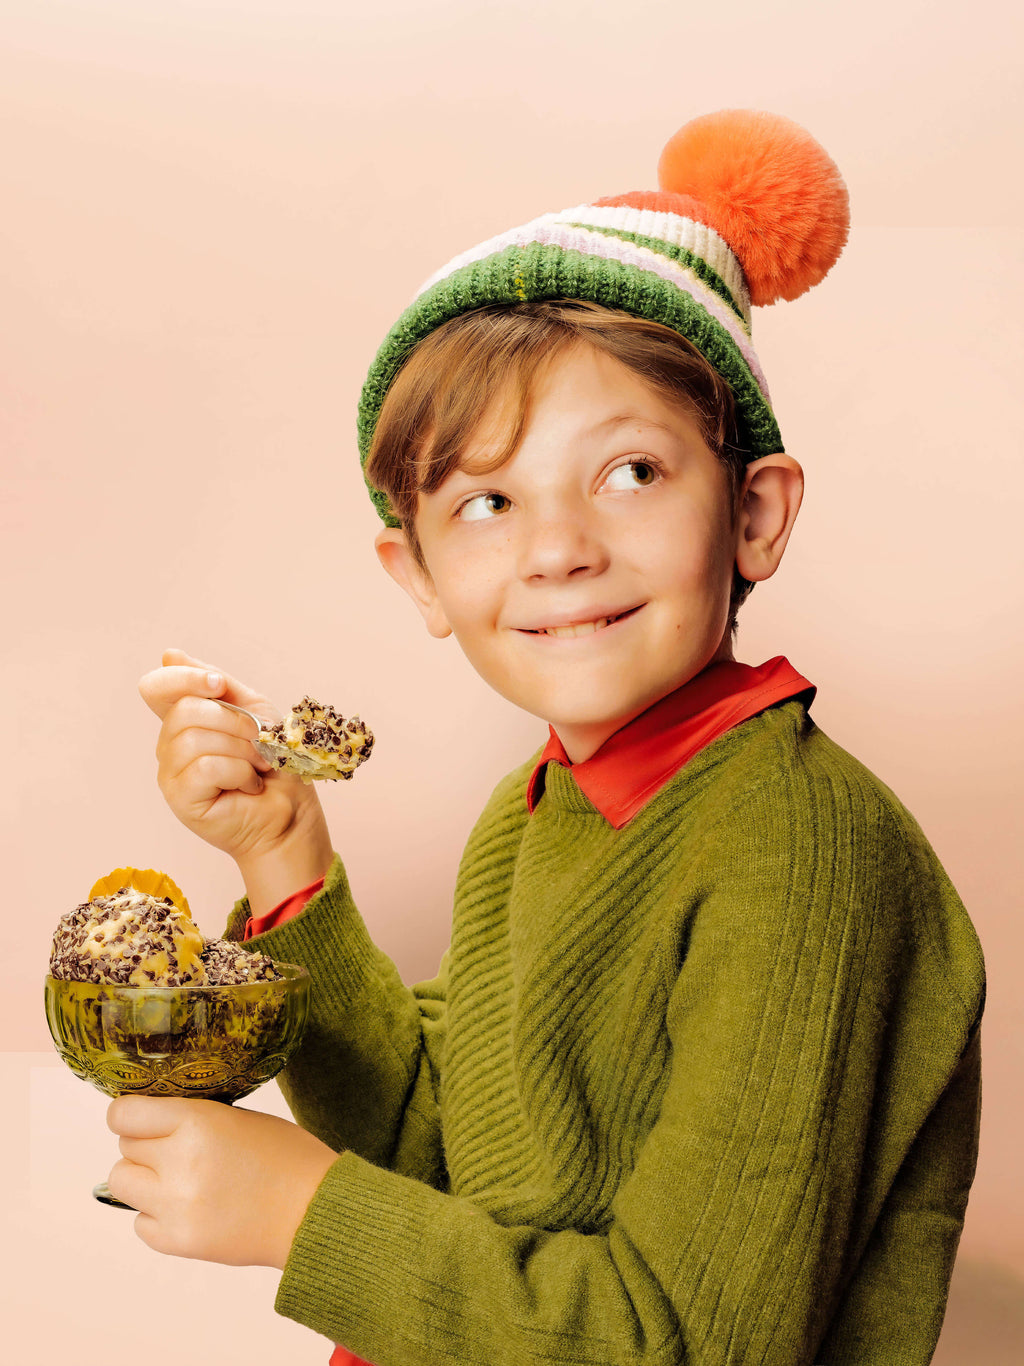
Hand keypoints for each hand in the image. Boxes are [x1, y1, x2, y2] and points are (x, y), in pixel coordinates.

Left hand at [106, 1096, 338, 1267]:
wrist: (312, 1211)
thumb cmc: (286, 1156)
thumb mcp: (239, 1117)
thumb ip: (192, 1117)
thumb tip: (152, 1120)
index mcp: (197, 1122)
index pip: (124, 1114)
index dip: (129, 1114)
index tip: (138, 1117)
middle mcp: (178, 1163)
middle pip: (124, 1148)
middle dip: (144, 1145)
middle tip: (173, 1149)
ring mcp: (174, 1206)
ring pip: (121, 1183)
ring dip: (143, 1178)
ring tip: (175, 1179)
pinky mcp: (177, 1241)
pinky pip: (139, 1222)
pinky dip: (155, 1214)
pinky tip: (188, 1206)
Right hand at [139, 648, 332, 913]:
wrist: (291, 814)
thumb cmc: (275, 765)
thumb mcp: (253, 711)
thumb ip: (216, 684)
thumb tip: (169, 654)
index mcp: (185, 720)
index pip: (157, 687)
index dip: (184, 678)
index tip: (220, 686)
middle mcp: (170, 745)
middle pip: (186, 709)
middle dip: (236, 721)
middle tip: (261, 742)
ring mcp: (171, 772)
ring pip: (195, 738)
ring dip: (242, 749)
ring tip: (258, 766)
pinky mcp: (180, 798)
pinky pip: (205, 766)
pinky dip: (239, 771)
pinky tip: (249, 784)